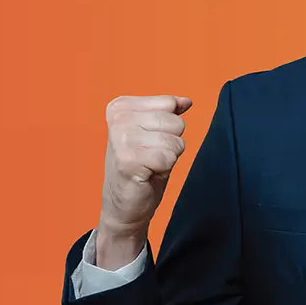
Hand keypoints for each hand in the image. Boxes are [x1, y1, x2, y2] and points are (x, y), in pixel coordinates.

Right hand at [98, 94, 191, 239]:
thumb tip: (186, 101)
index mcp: (121, 107)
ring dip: (168, 157)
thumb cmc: (140, 166)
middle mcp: (118, 118)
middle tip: (150, 155)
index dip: (168, 126)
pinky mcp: (129, 160)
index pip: (169, 103)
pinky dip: (164, 169)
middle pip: (175, 122)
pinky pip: (169, 157)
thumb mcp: (154, 132)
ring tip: (149, 164)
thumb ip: (168, 113)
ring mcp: (122, 138)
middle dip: (170, 142)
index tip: (148, 140)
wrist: (124, 203)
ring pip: (175, 140)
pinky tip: (148, 173)